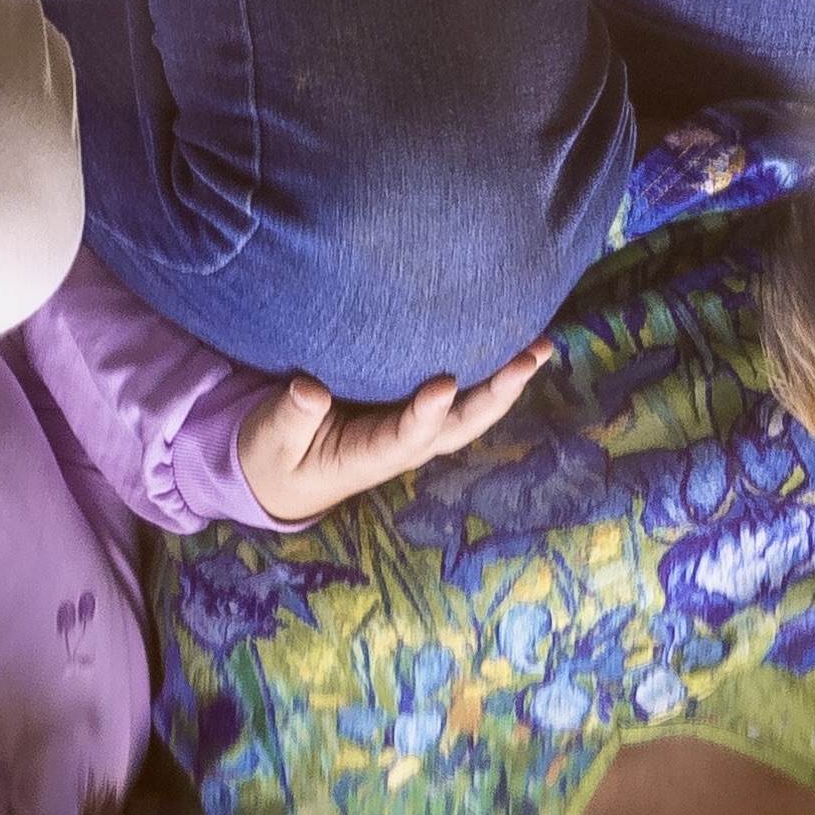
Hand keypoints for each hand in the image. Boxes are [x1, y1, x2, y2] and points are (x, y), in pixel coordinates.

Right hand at [235, 340, 550, 524]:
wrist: (281, 472)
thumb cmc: (275, 454)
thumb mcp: (271, 439)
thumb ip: (290, 418)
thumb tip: (307, 390)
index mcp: (370, 456)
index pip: (406, 436)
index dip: (426, 414)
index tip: (443, 385)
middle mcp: (405, 444)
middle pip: (461, 424)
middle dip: (498, 393)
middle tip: (530, 357)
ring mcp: (415, 427)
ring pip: (471, 410)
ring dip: (508, 381)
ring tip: (542, 345)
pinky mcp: (413, 408)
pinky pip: (461, 394)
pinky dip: (490, 372)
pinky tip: (515, 341)